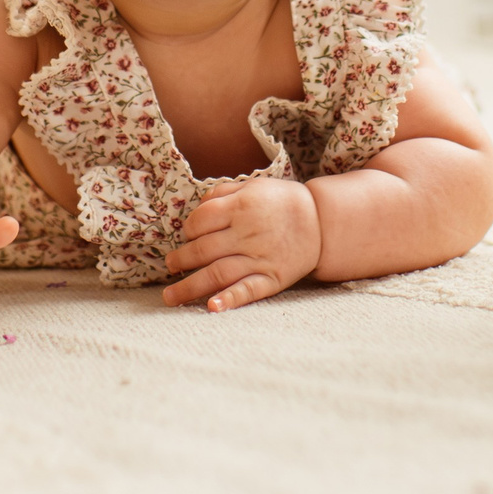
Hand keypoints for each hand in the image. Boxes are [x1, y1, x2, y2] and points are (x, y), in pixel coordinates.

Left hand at [162, 179, 319, 311]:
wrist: (322, 222)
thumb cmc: (282, 202)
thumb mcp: (254, 186)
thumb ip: (223, 193)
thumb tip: (198, 206)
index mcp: (241, 207)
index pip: (200, 220)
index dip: (188, 229)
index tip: (188, 235)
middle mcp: (247, 233)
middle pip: (202, 249)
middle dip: (181, 260)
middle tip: (171, 265)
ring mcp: (259, 258)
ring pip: (217, 273)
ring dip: (190, 286)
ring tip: (170, 296)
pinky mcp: (271, 278)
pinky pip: (247, 290)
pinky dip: (229, 300)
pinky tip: (211, 307)